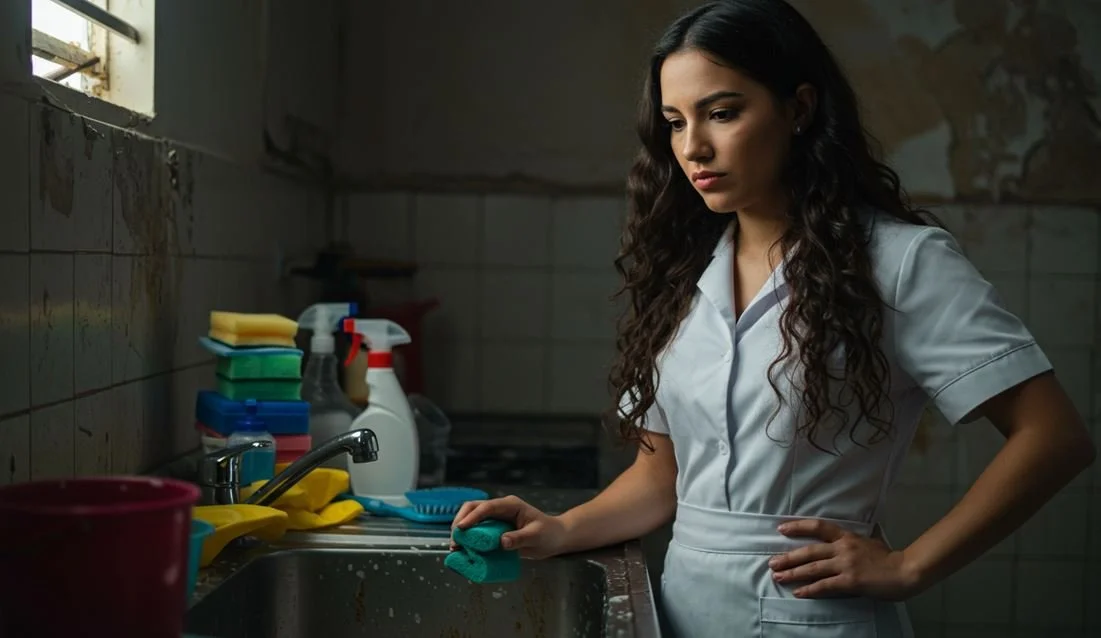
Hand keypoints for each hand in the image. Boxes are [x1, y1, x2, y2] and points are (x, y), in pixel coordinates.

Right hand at [450, 495, 568, 559]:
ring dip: (462, 532)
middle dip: (461, 522)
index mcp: (510, 505)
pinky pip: (477, 531)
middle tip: (455, 542)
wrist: (555, 537)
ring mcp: (496, 518)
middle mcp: (500, 509)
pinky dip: (469, 540)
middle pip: (473, 508)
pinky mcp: (494, 529)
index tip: (461, 529)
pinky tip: (464, 551)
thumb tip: (502, 542)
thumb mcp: (536, 537)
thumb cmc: (548, 534)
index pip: (487, 507)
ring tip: (456, 548)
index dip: (472, 517)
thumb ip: (519, 539)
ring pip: (472, 519)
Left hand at [768, 520, 920, 599]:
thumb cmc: (889, 557)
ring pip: (813, 568)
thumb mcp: (871, 540)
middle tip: (772, 562)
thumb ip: (857, 538)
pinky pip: (825, 586)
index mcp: (847, 536)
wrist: (905, 571)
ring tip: (778, 577)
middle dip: (788, 557)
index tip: (781, 529)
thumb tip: (853, 532)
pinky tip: (798, 592)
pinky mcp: (850, 581)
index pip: (818, 527)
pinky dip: (809, 589)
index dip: (798, 527)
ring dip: (793, 573)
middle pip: (809, 551)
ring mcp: (845, 565)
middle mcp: (843, 548)